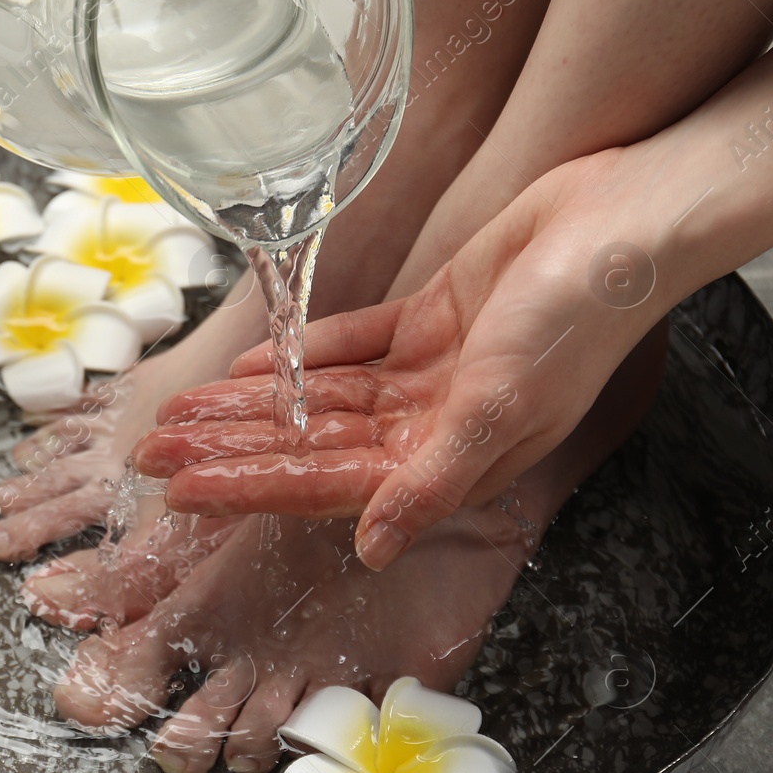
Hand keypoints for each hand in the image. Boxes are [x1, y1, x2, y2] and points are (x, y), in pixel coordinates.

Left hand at [134, 147, 679, 568]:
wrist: (622, 222)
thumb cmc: (575, 319)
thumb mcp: (500, 407)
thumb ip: (430, 481)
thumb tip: (370, 549)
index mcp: (448, 459)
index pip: (324, 485)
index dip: (249, 489)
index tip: (181, 494)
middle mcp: (431, 425)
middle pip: (307, 446)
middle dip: (227, 451)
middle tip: (150, 452)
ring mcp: (429, 374)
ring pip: (317, 401)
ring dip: (249, 406)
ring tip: (179, 412)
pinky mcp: (431, 322)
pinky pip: (350, 349)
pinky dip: (300, 358)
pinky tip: (247, 368)